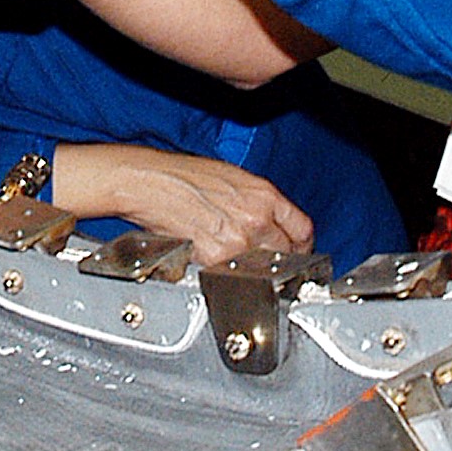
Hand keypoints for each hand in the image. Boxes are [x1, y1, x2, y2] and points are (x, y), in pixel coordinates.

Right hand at [53, 141, 313, 266]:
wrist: (148, 181)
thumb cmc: (182, 175)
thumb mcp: (232, 179)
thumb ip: (257, 203)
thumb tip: (269, 223)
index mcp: (264, 194)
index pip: (302, 229)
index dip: (301, 245)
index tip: (296, 252)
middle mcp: (256, 217)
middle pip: (287, 253)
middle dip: (279, 261)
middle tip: (265, 264)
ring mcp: (238, 241)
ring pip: (261, 268)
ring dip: (252, 270)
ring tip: (235, 264)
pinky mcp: (215, 259)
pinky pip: (232, 275)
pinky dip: (226, 275)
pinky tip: (214, 264)